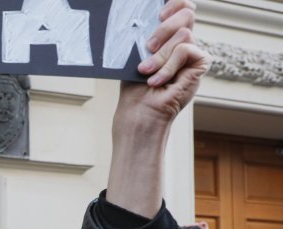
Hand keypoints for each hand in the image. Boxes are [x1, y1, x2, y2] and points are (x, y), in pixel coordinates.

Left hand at [116, 0, 210, 127]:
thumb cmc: (134, 87)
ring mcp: (192, 52)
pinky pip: (185, 50)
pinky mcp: (200, 63)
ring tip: (147, 72)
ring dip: (160, 56)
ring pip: (183, 34)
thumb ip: (146, 35)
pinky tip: (157, 81)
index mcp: (167, 36)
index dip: (175, 3)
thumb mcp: (136, 56)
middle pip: (186, 13)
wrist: (140, 111)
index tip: (158, 13)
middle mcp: (182, 41)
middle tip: (148, 47)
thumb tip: (144, 17)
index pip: (181, 7)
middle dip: (164, 28)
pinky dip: (168, 66)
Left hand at [183, 221, 218, 228]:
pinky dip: (202, 223)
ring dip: (195, 224)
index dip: (187, 226)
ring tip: (192, 225)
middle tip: (186, 225)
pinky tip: (200, 224)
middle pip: (194, 225)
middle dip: (190, 225)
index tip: (184, 226)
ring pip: (198, 224)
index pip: (191, 228)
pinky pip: (205, 224)